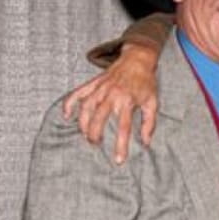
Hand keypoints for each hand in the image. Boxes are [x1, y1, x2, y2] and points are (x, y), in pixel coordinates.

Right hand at [62, 43, 159, 163]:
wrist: (137, 59)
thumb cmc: (145, 82)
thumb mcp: (152, 103)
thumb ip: (149, 123)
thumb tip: (145, 143)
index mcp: (127, 101)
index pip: (123, 128)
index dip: (120, 145)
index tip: (118, 160)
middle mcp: (112, 95)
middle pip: (98, 118)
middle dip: (94, 135)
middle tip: (95, 145)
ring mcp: (100, 88)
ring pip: (85, 107)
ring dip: (83, 123)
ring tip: (85, 135)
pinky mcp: (93, 83)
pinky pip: (77, 93)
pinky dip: (69, 103)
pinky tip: (66, 115)